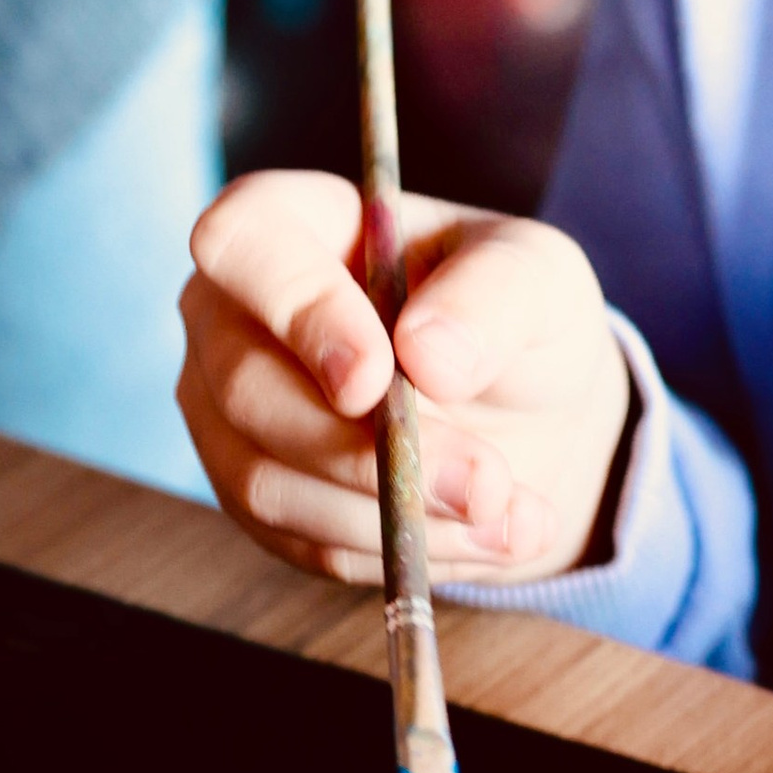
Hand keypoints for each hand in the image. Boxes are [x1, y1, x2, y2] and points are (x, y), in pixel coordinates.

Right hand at [179, 169, 633, 591]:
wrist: (529, 413)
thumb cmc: (516, 315)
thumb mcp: (540, 279)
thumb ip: (494, 296)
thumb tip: (427, 351)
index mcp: (298, 223)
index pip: (239, 240)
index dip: (295, 309)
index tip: (375, 378)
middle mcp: (236, 316)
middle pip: (247, 385)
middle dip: (368, 450)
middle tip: (485, 482)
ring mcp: (232, 414)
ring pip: (267, 481)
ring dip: (395, 514)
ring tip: (509, 513)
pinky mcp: (260, 498)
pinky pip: (303, 541)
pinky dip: (400, 549)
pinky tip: (485, 534)